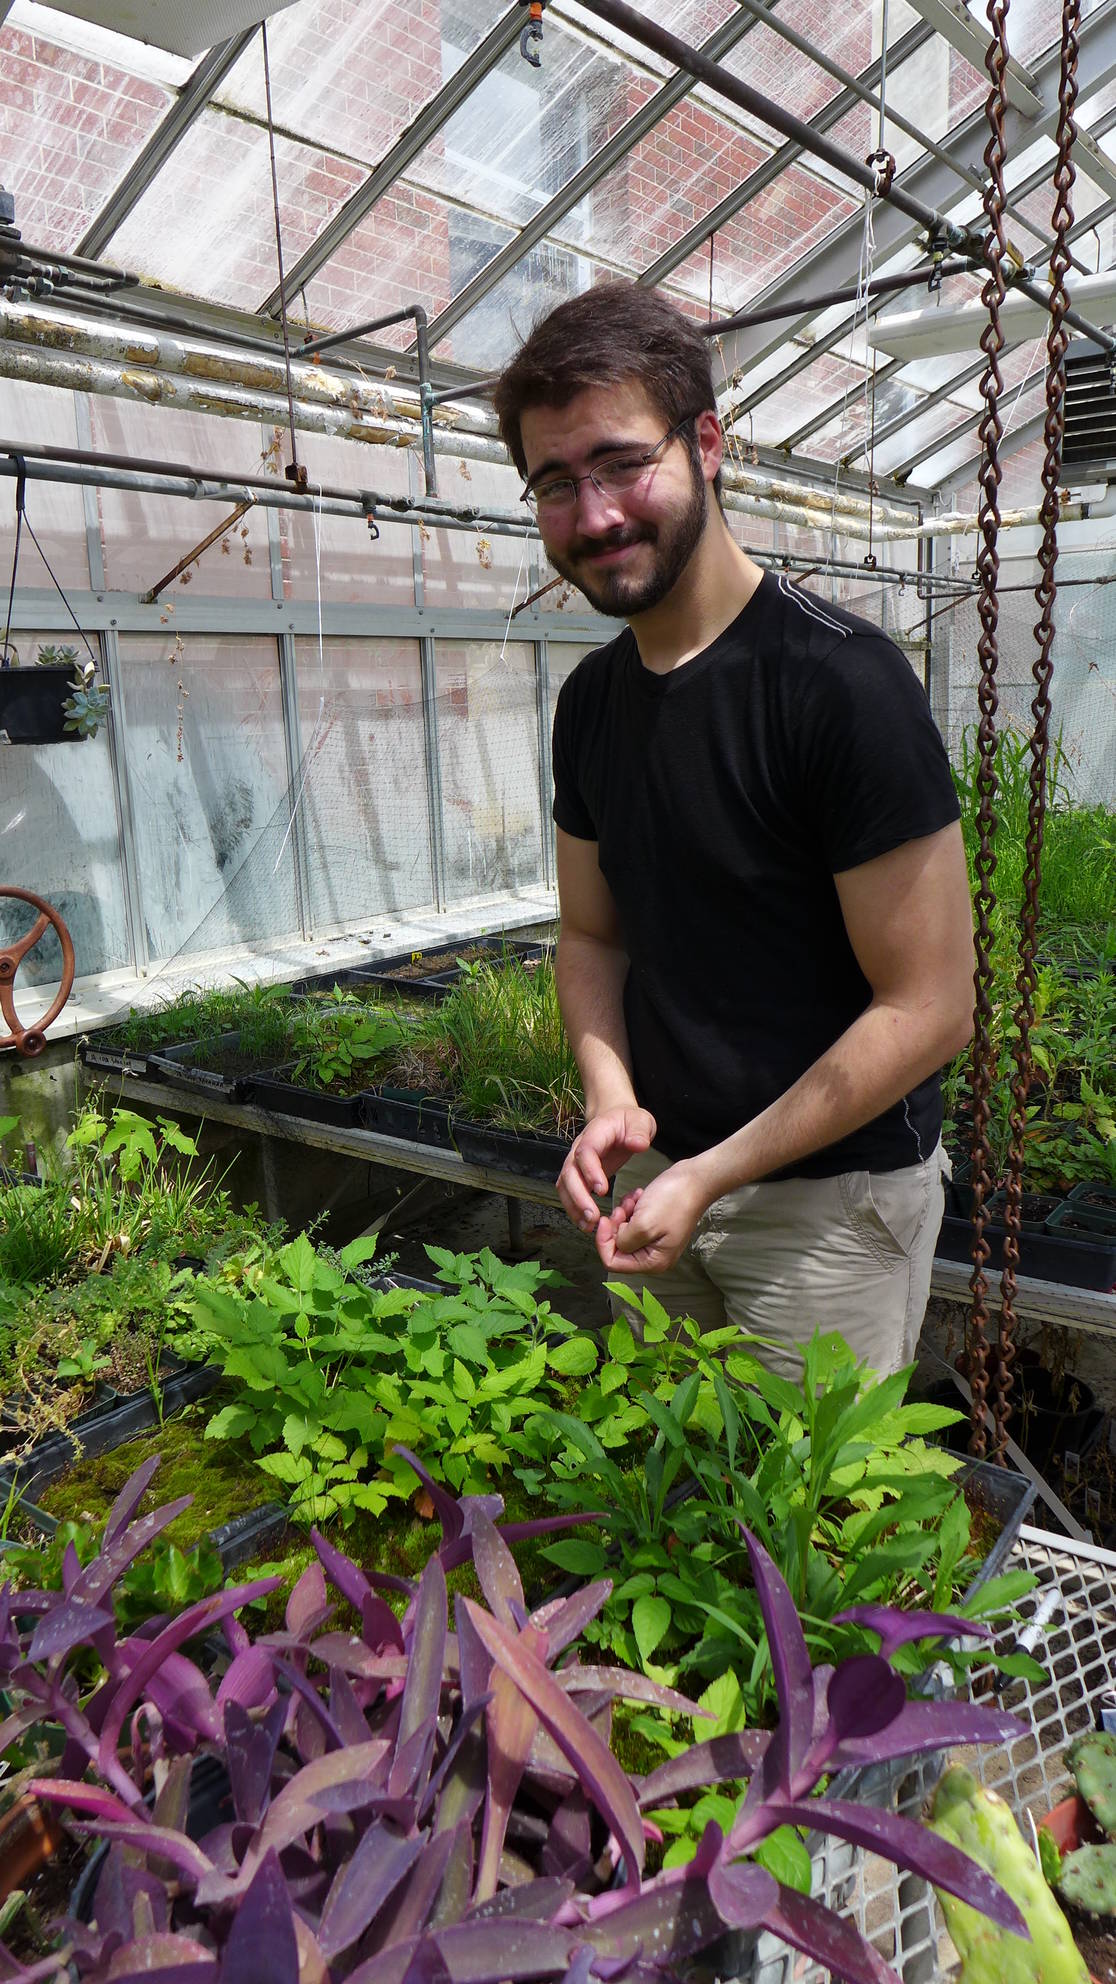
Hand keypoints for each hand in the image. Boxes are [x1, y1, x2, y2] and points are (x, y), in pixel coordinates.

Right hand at [557, 1106, 656, 1233]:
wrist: (616, 1118)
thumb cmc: (629, 1121)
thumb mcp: (640, 1121)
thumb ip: (639, 1132)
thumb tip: (637, 1144)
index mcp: (595, 1133)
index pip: (585, 1151)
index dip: (590, 1171)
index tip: (602, 1191)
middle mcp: (579, 1147)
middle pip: (569, 1172)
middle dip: (578, 1197)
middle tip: (593, 1217)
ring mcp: (576, 1161)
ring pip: (564, 1185)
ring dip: (573, 1206)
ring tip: (588, 1226)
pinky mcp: (578, 1174)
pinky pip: (569, 1192)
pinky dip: (574, 1208)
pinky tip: (586, 1224)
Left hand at [594, 1159, 708, 1272]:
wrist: (696, 1179)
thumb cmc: (673, 1200)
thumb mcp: (643, 1224)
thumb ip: (624, 1241)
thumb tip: (616, 1243)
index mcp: (652, 1262)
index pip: (613, 1262)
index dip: (603, 1241)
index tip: (604, 1220)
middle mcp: (652, 1256)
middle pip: (617, 1247)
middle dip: (615, 1225)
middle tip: (624, 1208)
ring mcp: (654, 1240)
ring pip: (622, 1232)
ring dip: (623, 1214)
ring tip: (635, 1200)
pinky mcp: (654, 1225)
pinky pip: (632, 1221)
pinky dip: (631, 1208)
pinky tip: (639, 1197)